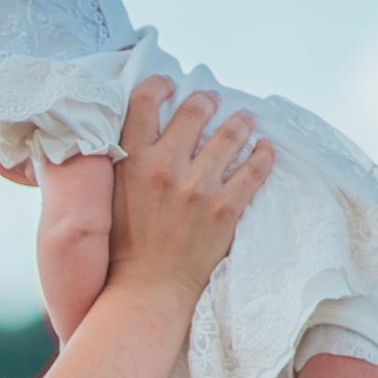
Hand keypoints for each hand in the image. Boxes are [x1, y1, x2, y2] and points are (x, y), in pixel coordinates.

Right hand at [106, 72, 272, 310]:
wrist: (147, 291)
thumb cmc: (124, 249)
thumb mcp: (111, 198)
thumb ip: (124, 164)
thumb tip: (135, 136)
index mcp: (132, 162)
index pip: (145, 101)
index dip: (160, 86)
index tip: (170, 86)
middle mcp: (164, 168)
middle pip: (194, 111)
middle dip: (207, 102)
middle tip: (213, 102)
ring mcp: (197, 188)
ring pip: (230, 135)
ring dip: (240, 123)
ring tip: (245, 121)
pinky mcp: (225, 209)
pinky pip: (255, 170)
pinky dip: (264, 155)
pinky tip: (266, 150)